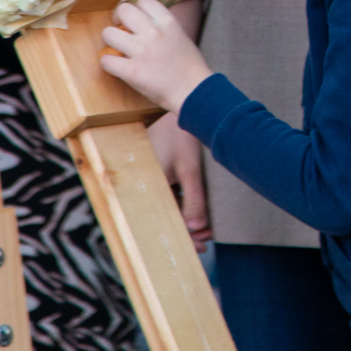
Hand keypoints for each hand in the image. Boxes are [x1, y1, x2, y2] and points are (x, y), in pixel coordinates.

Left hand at [99, 0, 213, 113]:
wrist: (194, 91)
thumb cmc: (189, 66)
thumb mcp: (180, 35)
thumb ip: (162, 25)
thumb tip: (142, 20)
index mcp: (168, 22)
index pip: (143, 0)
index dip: (135, 8)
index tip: (133, 18)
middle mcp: (153, 32)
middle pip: (123, 10)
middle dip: (117, 19)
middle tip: (120, 30)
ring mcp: (141, 51)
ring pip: (108, 33)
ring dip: (110, 42)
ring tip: (117, 50)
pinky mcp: (132, 71)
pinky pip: (106, 61)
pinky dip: (109, 64)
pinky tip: (118, 67)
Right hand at [146, 111, 210, 252]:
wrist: (176, 104)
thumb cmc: (180, 136)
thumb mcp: (189, 169)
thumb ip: (193, 200)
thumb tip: (197, 230)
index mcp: (145, 187)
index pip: (164, 221)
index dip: (184, 235)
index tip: (201, 246)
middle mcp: (144, 185)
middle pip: (166, 215)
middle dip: (187, 229)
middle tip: (206, 241)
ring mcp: (151, 176)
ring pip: (169, 205)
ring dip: (187, 217)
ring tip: (206, 229)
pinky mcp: (158, 169)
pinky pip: (169, 192)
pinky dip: (183, 202)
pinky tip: (197, 209)